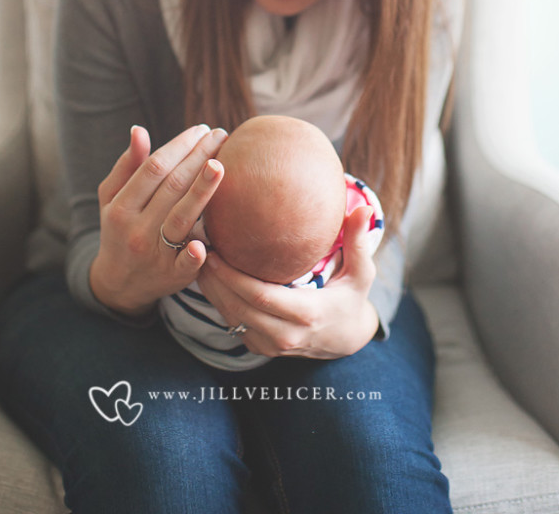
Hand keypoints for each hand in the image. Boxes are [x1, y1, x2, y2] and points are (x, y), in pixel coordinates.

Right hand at [89, 124, 226, 316]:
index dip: (179, 146)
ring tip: (220, 164)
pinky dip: (193, 255)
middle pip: (172, 187)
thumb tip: (139, 130)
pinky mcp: (172, 276)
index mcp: (122, 207)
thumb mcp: (112, 198)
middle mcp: (137, 229)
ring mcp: (155, 254)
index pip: (154, 168)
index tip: (200, 130)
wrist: (119, 283)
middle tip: (221, 135)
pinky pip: (185, 265)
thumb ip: (127, 165)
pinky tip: (204, 243)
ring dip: (202, 190)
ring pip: (182, 218)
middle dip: (198, 157)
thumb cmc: (120, 228)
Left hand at [197, 205, 379, 358]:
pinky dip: (218, 301)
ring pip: (230, 318)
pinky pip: (233, 323)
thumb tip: (364, 210)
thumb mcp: (362, 273)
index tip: (212, 251)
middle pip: (237, 307)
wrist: (346, 340)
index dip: (231, 275)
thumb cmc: (352, 298)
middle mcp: (285, 335)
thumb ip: (360, 242)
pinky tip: (207, 276)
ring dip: (209, 290)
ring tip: (194, 258)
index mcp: (306, 313)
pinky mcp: (260, 347)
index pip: (259, 295)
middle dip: (212, 279)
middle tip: (195, 247)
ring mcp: (270, 345)